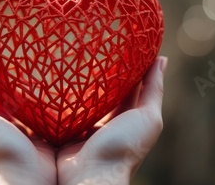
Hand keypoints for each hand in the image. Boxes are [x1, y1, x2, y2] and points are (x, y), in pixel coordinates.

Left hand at [0, 55, 56, 184]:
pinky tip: (61, 83)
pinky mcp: (49, 135)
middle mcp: (6, 124)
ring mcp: (28, 130)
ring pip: (32, 102)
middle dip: (18, 75)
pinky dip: (54, 101)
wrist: (26, 181)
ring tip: (48, 59)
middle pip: (11, 94)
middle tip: (29, 47)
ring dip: (38, 86)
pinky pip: (51, 113)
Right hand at [57, 56, 166, 184]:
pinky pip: (60, 108)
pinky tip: (52, 79)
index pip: (127, 87)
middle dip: (98, 72)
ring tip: (68, 55)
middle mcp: (104, 122)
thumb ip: (154, 90)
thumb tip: (162, 59)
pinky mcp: (63, 130)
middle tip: (89, 45)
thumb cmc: (125, 147)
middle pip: (102, 92)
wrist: (92, 175)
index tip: (119, 43)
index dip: (125, 67)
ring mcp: (82, 127)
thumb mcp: (148, 118)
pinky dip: (58, 96)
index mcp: (126, 119)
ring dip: (76, 81)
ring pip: (80, 99)